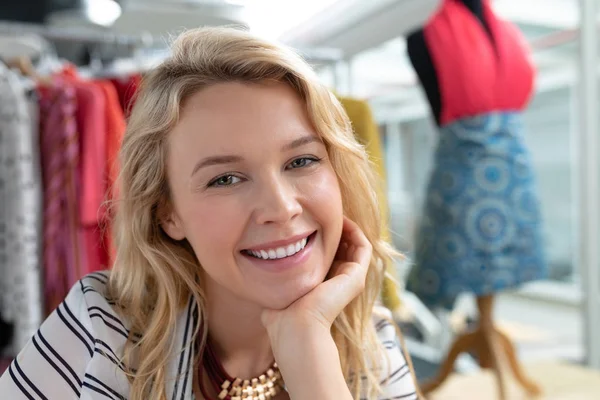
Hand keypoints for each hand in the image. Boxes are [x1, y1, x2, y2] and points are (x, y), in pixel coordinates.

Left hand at [260, 216, 371, 399]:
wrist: (295, 328)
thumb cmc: (281, 317)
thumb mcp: (279, 291)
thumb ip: (276, 283)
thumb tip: (263, 279)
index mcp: (324, 286)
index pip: (329, 256)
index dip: (322, 237)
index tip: (309, 221)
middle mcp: (341, 283)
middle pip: (344, 249)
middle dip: (334, 229)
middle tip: (322, 212)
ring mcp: (351, 280)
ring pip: (356, 246)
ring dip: (347, 227)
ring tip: (333, 211)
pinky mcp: (356, 277)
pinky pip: (363, 247)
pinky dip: (355, 231)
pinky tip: (340, 219)